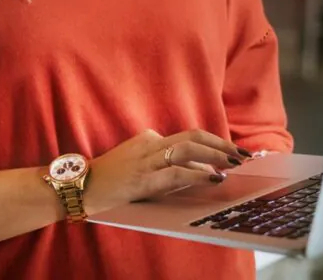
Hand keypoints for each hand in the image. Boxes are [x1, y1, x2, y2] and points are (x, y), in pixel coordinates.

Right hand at [84, 129, 250, 215]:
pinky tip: (213, 178)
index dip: (213, 144)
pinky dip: (197, 173)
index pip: (188, 137)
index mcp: (148, 139)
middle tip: (242, 154)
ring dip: (215, 155)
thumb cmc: (109, 178)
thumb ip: (163, 163)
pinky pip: (175, 172)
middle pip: (193, 137)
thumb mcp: (136, 163)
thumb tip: (198, 171)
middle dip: (221, 144)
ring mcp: (146, 161)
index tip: (231, 152)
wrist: (80, 186)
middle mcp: (149, 144)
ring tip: (234, 164)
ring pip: (187, 150)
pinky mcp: (143, 179)